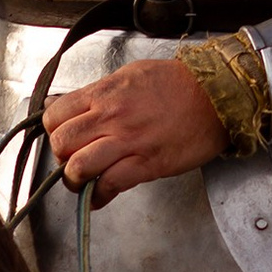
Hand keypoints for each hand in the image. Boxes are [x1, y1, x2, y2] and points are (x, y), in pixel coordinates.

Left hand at [43, 59, 226, 206]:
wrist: (217, 94)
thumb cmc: (179, 83)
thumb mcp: (131, 75)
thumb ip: (99, 92)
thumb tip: (71, 104)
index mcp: (105, 93)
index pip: (55, 115)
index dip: (54, 131)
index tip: (64, 138)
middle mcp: (111, 117)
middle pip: (61, 143)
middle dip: (62, 157)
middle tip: (73, 161)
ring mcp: (128, 141)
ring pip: (79, 167)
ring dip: (75, 180)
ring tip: (83, 182)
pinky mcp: (147, 164)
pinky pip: (109, 185)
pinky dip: (98, 196)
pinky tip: (100, 196)